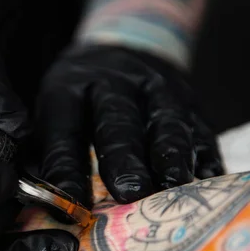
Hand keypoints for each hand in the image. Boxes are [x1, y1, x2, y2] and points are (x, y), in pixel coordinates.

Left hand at [37, 45, 223, 207]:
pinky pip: (201, 130)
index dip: (67, 169)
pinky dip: (204, 158)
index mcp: (70, 88)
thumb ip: (49, 153)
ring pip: (166, 123)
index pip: (65, 131)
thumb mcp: (55, 109)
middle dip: (125, 159)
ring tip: (171, 187)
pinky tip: (204, 183)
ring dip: (170, 158)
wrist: (125, 46)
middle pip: (118, 122)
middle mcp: (115, 83)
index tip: (70, 204)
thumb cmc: (80, 96)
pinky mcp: (190, 101)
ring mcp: (158, 88)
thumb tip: (45, 203)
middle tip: (129, 193)